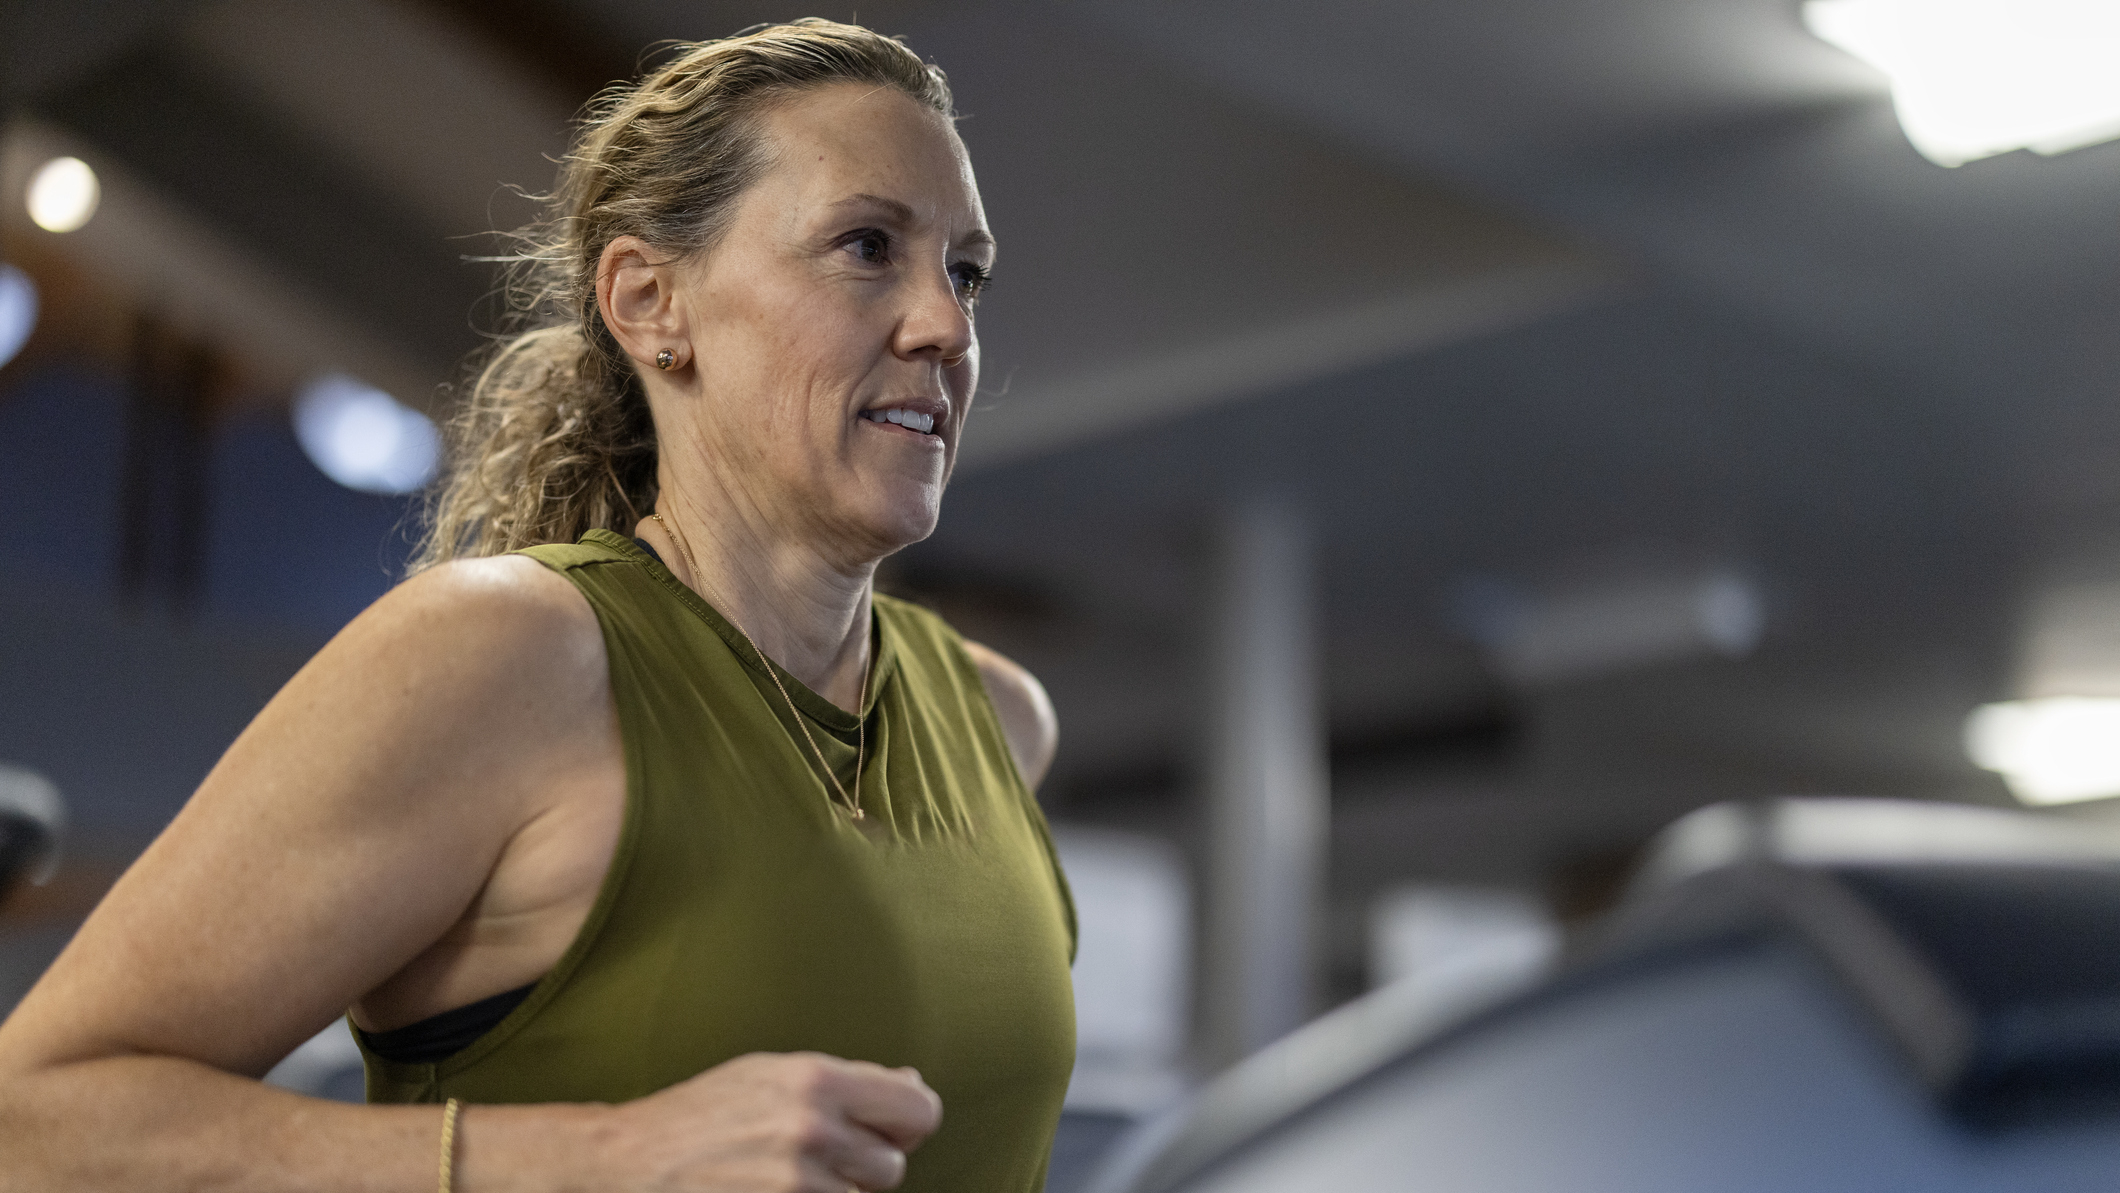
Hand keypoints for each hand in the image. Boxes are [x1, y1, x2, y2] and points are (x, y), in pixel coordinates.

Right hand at [597, 1052, 942, 1191]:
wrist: (632, 1162)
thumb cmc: (702, 1115)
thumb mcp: (771, 1074)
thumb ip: (847, 1081)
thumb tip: (913, 1087)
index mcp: (816, 1079)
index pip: (919, 1110)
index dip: (908, 1125)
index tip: (887, 1131)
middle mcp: (811, 1128)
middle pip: (892, 1167)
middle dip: (863, 1167)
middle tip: (817, 1158)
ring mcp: (796, 1183)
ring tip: (783, 1176)